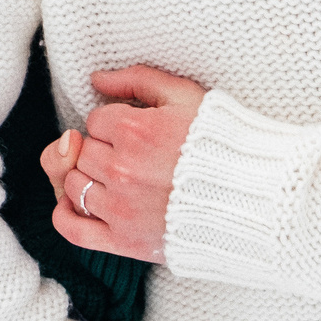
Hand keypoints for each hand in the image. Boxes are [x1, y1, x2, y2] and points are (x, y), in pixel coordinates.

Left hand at [40, 64, 207, 262]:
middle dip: (103, 150)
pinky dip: (66, 214)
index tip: (141, 133)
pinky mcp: (124, 241)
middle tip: (134, 156)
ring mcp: (121, 208)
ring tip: (120, 179)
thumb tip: (95, 79)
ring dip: (89, 178)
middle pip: (83, 152)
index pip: (95, 121)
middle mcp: (122, 170)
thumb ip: (137, 79)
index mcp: (135, 131)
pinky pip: (72, 228)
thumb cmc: (223, 143)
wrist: (254, 199)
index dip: (115, 124)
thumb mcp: (185, 96)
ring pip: (73, 184)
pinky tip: (81, 204)